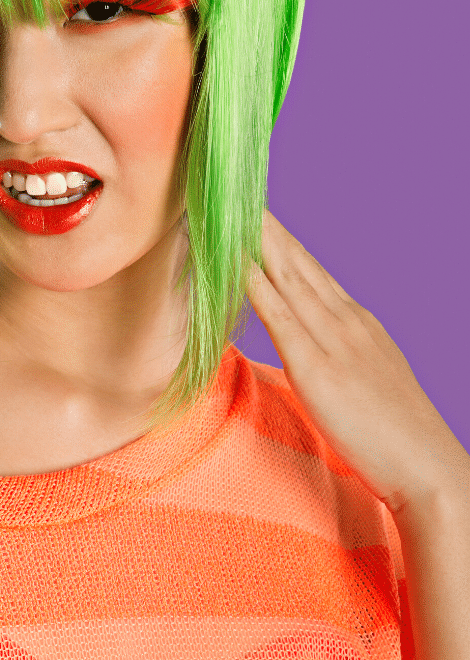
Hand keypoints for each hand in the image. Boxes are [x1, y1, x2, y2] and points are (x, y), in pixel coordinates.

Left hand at [245, 208, 468, 515]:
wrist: (429, 468)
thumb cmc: (393, 431)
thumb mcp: (363, 375)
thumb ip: (333, 351)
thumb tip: (305, 341)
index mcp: (355, 320)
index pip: (308, 269)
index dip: (279, 239)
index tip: (254, 211)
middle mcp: (345, 319)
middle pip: (296, 262)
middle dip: (265, 227)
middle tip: (236, 191)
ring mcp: (333, 340)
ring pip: (288, 278)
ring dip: (257, 243)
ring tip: (231, 211)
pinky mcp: (318, 367)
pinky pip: (281, 317)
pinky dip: (259, 285)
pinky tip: (238, 264)